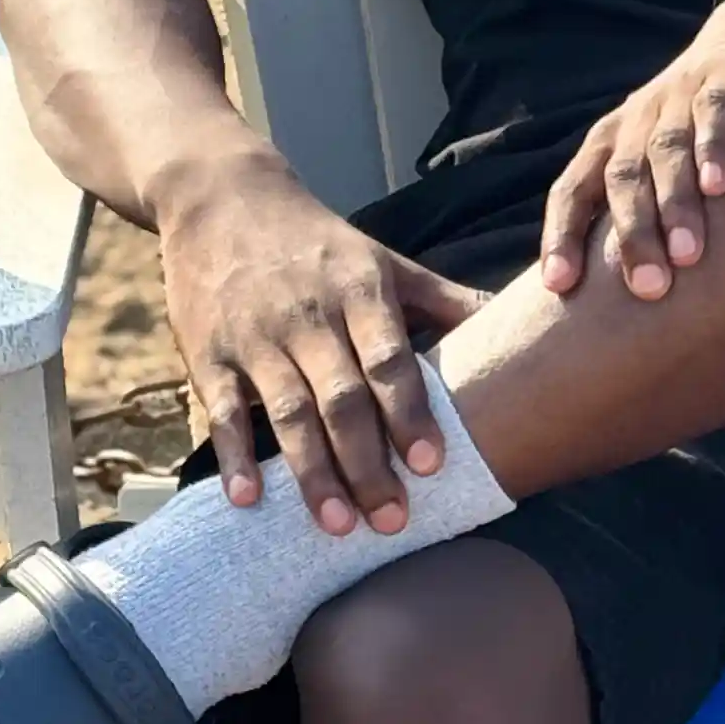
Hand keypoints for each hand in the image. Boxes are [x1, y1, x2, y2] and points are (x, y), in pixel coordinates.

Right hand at [154, 145, 487, 531]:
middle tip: (393, 522)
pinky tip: (249, 500)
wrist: (221, 198)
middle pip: (341, 398)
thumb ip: (444, 299)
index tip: (433, 465)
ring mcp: (256, 338)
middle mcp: (309, 318)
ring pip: (287, 412)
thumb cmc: (318, 242)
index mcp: (359, 292)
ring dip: (312, 472)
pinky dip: (234, 456)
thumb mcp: (384, 260)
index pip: (388, 359)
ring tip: (339, 525)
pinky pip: (223, 411)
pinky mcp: (208, 354)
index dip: (410, 412)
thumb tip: (516, 316)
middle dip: (367, 463)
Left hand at [540, 0, 724, 299]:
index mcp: (610, 144)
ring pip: (666, 149)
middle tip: (649, 288)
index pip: (573, 190)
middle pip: (622, 178)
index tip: (559, 286)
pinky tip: (720, 185)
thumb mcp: (657, 160)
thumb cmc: (695, 126)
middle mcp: (637, 119)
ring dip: (674, 201)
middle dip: (633, 234)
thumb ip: (639, 212)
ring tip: (688, 254)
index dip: (562, 235)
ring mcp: (679, 94)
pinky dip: (713, 146)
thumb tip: (617, 306)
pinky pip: (714, 110)